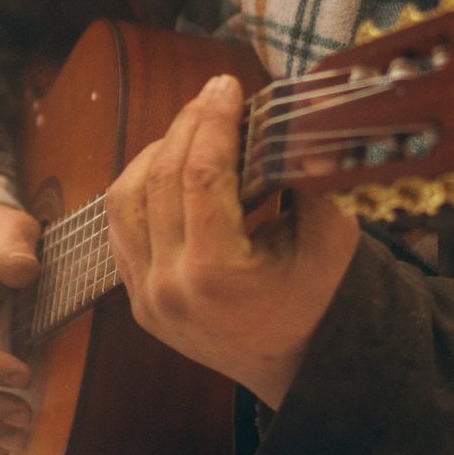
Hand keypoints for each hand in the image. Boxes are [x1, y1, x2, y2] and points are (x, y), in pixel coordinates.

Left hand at [105, 74, 361, 409]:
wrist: (302, 370)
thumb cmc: (323, 301)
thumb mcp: (331, 236)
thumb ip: (309, 176)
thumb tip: (290, 117)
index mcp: (216, 274)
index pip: (202, 174)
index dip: (214, 119)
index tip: (228, 84)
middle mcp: (169, 287)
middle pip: (161, 178)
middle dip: (188, 124)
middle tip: (215, 93)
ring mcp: (147, 297)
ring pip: (124, 200)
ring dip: (156, 153)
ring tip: (193, 127)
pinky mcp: (139, 300)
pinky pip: (122, 229)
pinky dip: (142, 188)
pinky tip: (172, 166)